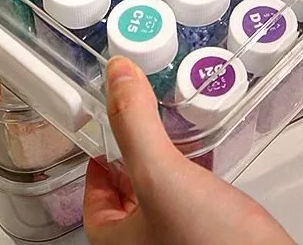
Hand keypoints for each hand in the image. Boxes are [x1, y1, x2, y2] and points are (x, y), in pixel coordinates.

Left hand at [84, 56, 295, 244]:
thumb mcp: (161, 175)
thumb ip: (135, 124)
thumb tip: (116, 74)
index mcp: (115, 241)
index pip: (92, 190)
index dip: (100, 151)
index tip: (110, 118)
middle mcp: (143, 244)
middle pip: (127, 188)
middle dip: (136, 149)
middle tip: (144, 113)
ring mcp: (177, 240)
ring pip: (162, 192)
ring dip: (169, 159)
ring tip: (176, 125)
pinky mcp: (209, 236)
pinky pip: (193, 200)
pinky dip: (197, 173)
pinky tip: (210, 154)